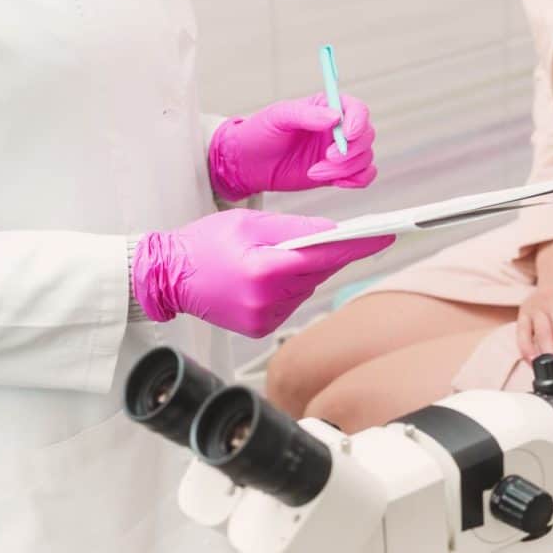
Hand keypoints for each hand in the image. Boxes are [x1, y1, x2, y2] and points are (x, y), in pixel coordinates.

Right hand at [133, 209, 391, 337]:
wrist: (166, 277)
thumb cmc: (203, 243)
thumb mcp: (248, 223)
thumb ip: (293, 228)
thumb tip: (333, 232)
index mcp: (263, 270)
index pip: (324, 256)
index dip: (358, 245)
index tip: (386, 236)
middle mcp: (266, 300)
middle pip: (317, 273)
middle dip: (324, 254)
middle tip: (333, 236)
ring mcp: (263, 319)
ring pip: (306, 289)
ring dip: (303, 272)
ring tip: (273, 257)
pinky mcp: (259, 329)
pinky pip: (290, 303)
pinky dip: (288, 288)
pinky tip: (265, 277)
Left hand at [208, 93, 376, 200]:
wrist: (249, 164)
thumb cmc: (261, 133)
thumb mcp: (278, 117)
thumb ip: (306, 115)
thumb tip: (334, 117)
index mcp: (327, 107)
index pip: (357, 110)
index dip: (358, 122)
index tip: (346, 135)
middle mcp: (338, 128)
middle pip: (366, 136)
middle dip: (350, 151)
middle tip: (327, 157)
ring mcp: (340, 151)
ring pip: (364, 159)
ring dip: (345, 169)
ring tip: (315, 172)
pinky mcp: (338, 173)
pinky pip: (363, 176)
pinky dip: (356, 181)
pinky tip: (335, 182)